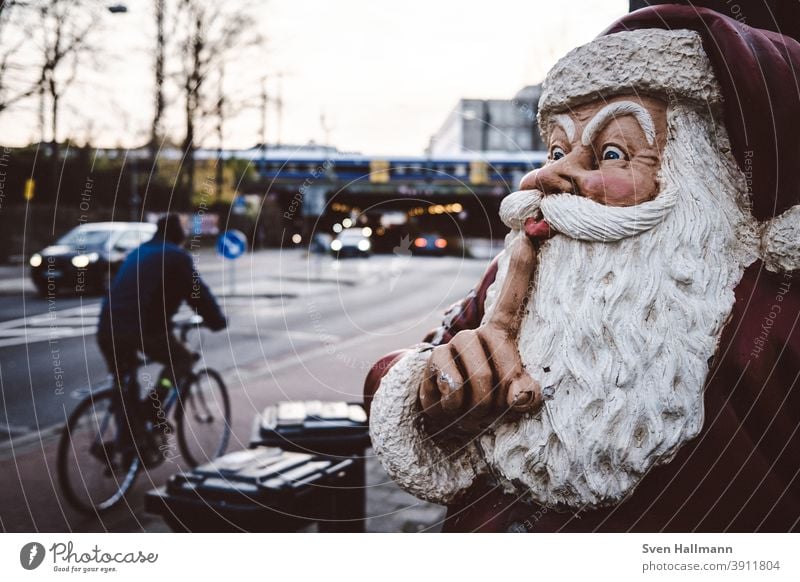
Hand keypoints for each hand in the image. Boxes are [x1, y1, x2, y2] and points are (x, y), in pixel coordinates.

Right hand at [419, 235, 541, 433]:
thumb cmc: (487, 404)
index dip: (521, 269)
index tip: (527, 237)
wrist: (447, 420)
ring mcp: (455, 344)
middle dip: (503, 390)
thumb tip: (521, 394)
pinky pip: (455, 387)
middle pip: (503, 356)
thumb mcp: (512, 400)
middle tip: (493, 407)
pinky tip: (450, 404)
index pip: (511, 300)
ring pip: (481, 378)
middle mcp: (478, 332)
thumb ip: (524, 395)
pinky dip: (457, 406)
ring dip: (480, 404)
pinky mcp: (435, 359)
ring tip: (473, 408)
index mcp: (501, 335)